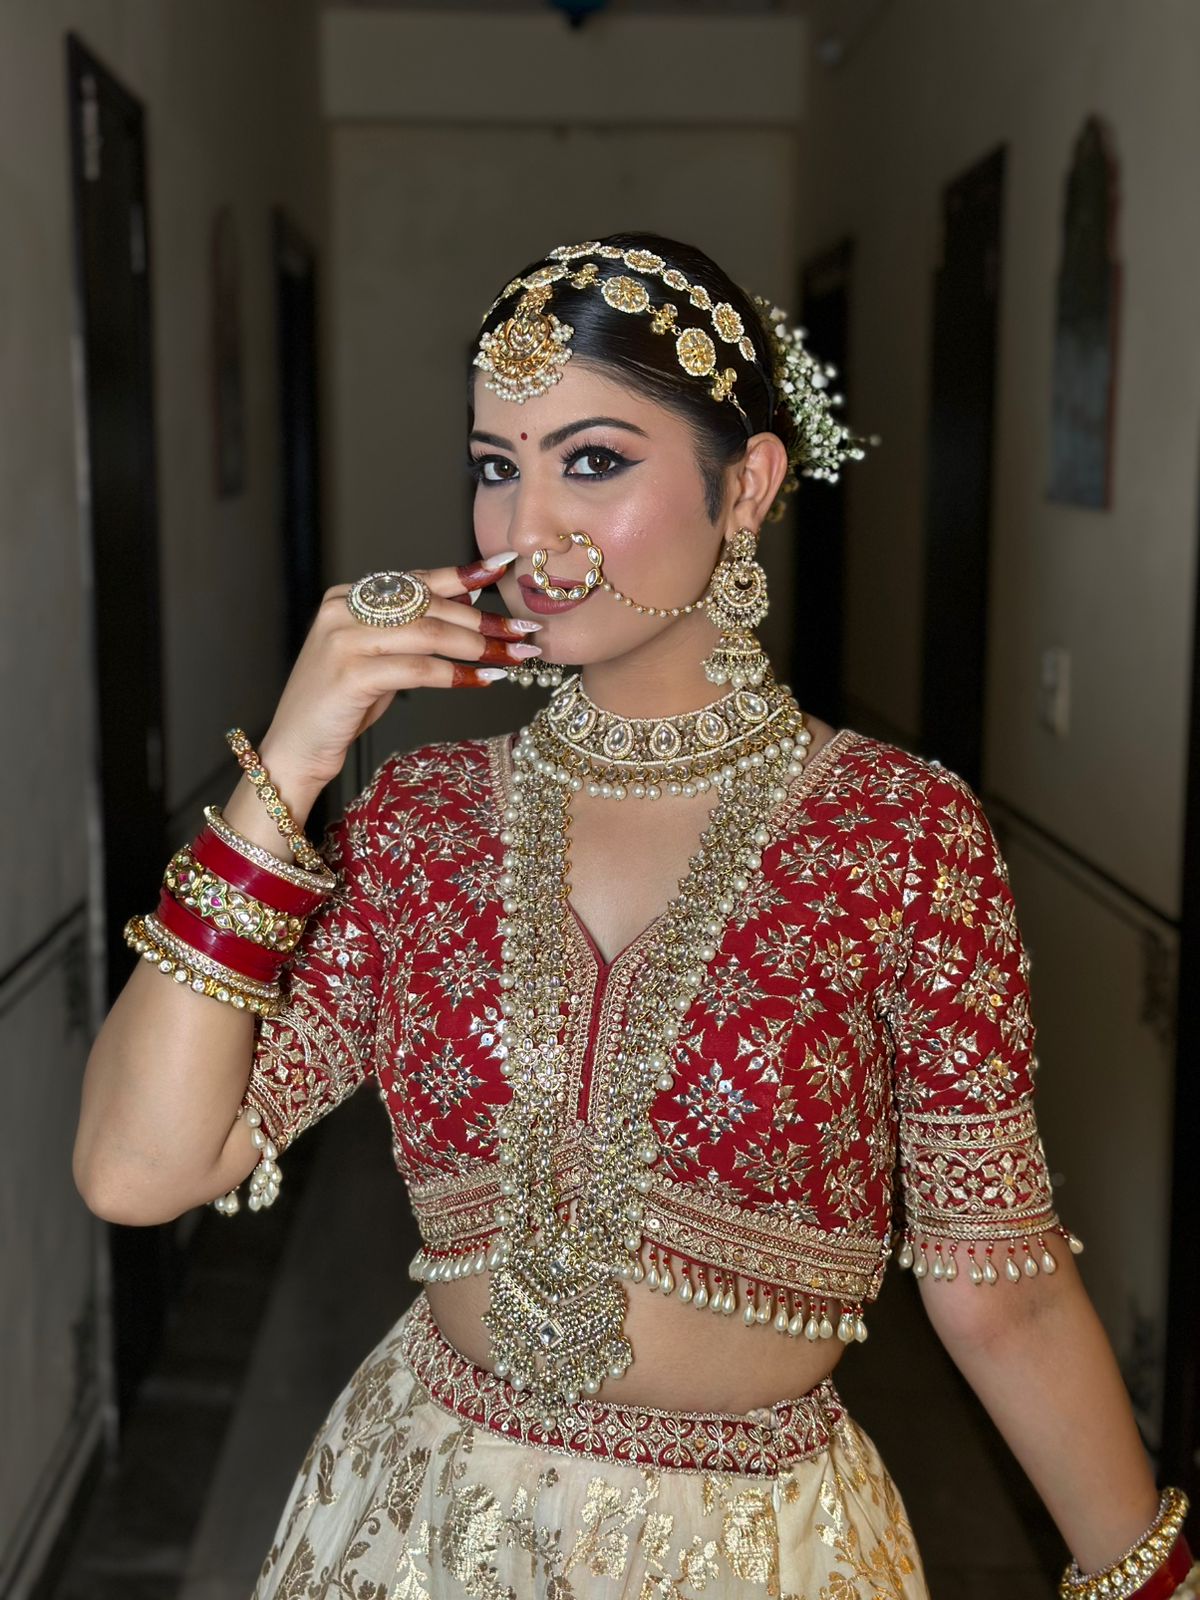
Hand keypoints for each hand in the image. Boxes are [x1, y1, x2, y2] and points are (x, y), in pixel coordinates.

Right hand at [257, 554, 537, 796]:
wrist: (295, 747)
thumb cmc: (341, 704)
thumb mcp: (381, 657)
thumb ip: (415, 627)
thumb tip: (471, 599)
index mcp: (348, 597)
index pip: (418, 580)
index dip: (465, 575)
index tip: (506, 567)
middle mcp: (343, 610)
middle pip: (430, 606)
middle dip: (484, 620)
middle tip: (524, 632)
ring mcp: (343, 640)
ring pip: (429, 634)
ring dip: (479, 646)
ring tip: (515, 657)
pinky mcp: (350, 674)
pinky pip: (418, 669)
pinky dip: (456, 675)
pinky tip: (484, 680)